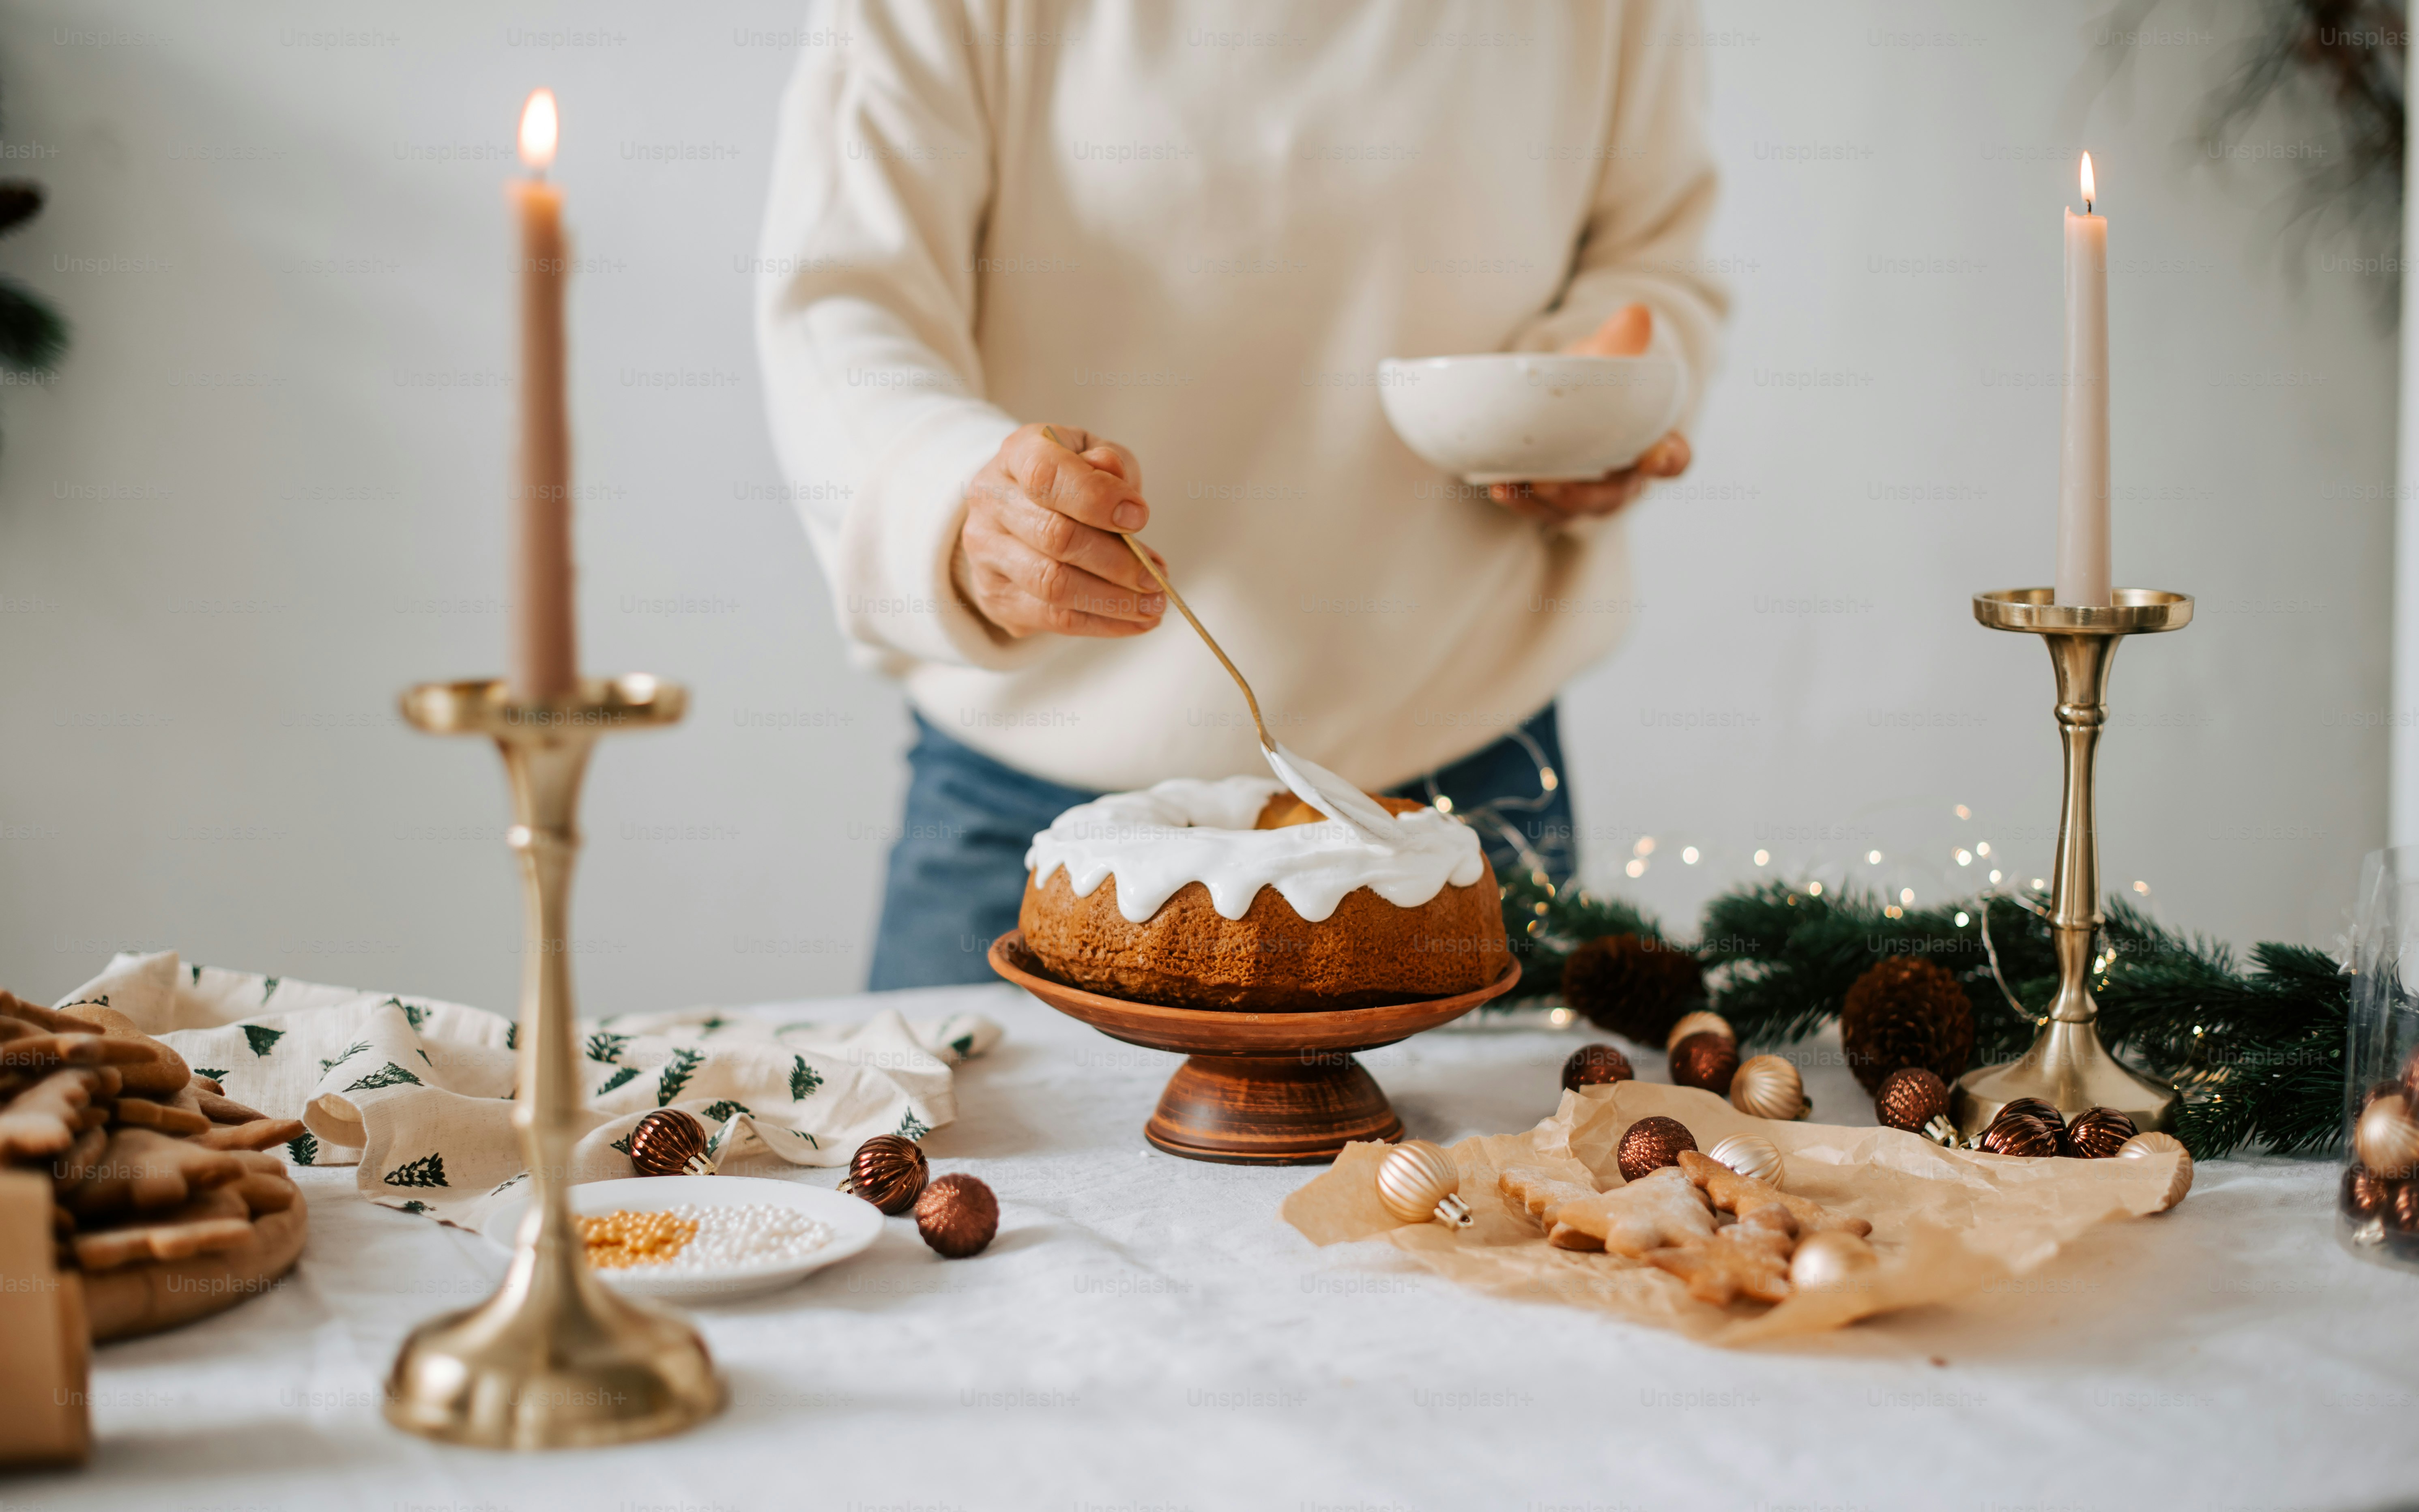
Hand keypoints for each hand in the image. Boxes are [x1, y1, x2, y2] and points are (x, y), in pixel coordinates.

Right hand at [954, 423, 1166, 638]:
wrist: (1018, 512)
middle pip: (1054, 537)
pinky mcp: (996, 597)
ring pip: (1053, 585)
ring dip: (1113, 600)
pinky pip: (1053, 618)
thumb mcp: (1093, 454)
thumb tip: (1113, 473)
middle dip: (1117, 562)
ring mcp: (986, 553)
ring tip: (1154, 604)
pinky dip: (1102, 623)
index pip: (1046, 475)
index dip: (1097, 497)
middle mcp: (991, 502)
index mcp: (1016, 455)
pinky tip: (1135, 620)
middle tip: (1156, 575)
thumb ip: (1108, 461)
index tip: (1140, 516)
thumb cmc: (1067, 480)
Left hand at [1488, 302, 1691, 526]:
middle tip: (1553, 484)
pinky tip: (1497, 486)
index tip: (1656, 456)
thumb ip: (1618, 343)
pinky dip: (1519, 500)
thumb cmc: (1590, 379)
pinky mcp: (1551, 501)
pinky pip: (1537, 509)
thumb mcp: (1603, 358)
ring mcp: (1585, 494)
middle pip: (1613, 497)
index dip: (1669, 460)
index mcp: (1649, 443)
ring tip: (1514, 486)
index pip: (1672, 458)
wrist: (1557, 393)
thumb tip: (1635, 314)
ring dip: (1543, 503)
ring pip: (1571, 509)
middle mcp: (1621, 477)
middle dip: (1585, 495)